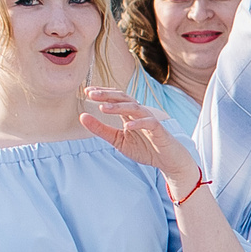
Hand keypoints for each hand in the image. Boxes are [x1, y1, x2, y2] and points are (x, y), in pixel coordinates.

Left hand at [81, 86, 204, 194]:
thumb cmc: (145, 149)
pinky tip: (127, 126)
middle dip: (107, 95)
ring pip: (134, 108)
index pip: (115, 98)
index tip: (87, 91)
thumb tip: (82, 116)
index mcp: (129, 114)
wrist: (168, 160)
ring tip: (104, 108)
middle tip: (91, 94)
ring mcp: (149, 120)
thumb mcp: (118, 140)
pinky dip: (138, 123)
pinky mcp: (159, 130)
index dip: (102, 93)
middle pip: (123, 98)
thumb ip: (101, 129)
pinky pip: (149, 123)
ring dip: (119, 107)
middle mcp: (139, 113)